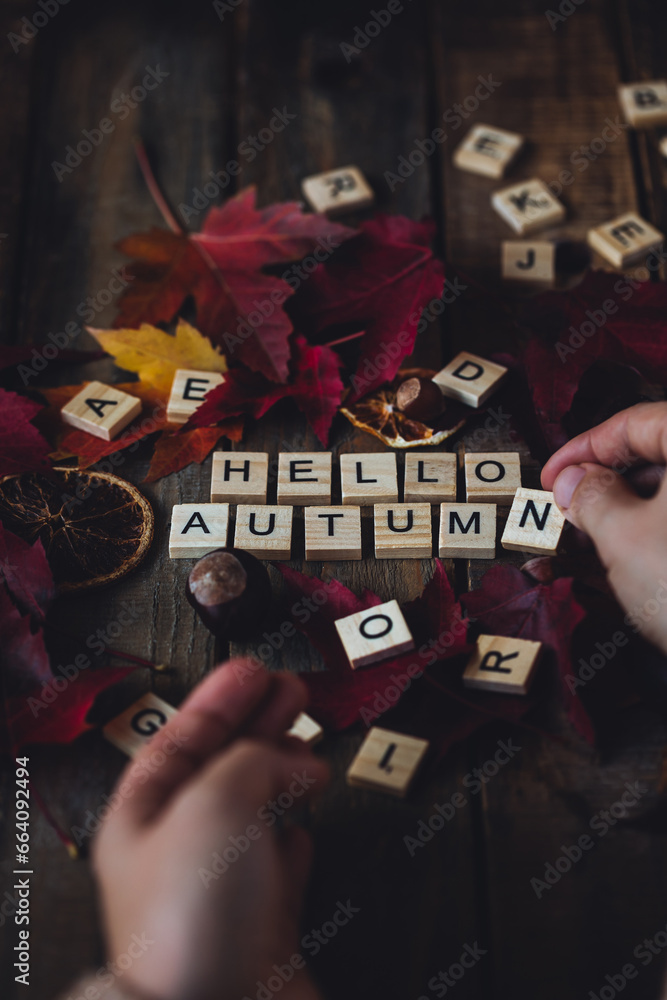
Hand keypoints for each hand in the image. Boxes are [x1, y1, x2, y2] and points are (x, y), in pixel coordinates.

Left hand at [92, 660, 328, 999]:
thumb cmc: (194, 919)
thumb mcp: (215, 801)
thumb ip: (252, 760)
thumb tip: (291, 759)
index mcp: (144, 816)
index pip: (181, 738)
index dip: (219, 699)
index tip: (253, 670)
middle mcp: (179, 851)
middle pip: (222, 768)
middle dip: (259, 725)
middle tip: (293, 692)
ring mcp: (222, 889)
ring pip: (254, 812)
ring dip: (284, 775)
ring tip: (310, 753)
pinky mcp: (263, 925)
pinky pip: (278, 870)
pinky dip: (294, 842)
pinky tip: (302, 832)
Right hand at [541, 401, 666, 652]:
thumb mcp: (624, 537)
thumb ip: (590, 497)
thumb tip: (575, 481)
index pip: (636, 423)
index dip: (583, 448)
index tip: (553, 474)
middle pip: (659, 459)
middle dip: (606, 488)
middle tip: (568, 513)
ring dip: (627, 519)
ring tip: (589, 550)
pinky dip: (654, 542)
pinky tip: (625, 570)